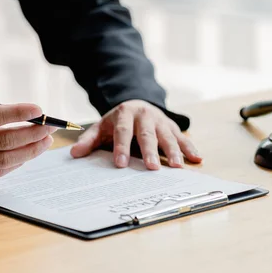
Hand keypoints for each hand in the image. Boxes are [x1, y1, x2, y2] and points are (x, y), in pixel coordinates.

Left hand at [70, 100, 200, 169]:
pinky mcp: (173, 127)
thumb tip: (74, 154)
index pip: (123, 132)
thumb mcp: (101, 127)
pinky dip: (190, 148)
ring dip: (174, 152)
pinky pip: (183, 138)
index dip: (122, 147)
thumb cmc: (118, 122)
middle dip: (150, 152)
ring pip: (168, 136)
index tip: (120, 164)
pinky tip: (197, 159)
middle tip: (152, 168)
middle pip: (148, 135)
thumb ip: (89, 140)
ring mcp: (161, 121)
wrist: (136, 103)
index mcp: (125, 114)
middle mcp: (145, 115)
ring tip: (176, 167)